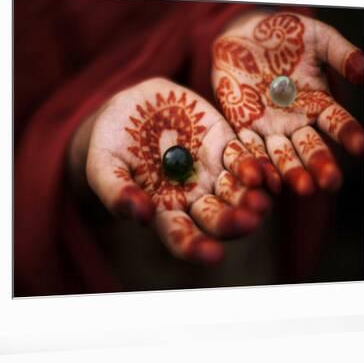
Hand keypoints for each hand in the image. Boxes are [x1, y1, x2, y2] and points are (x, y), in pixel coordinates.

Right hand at [83, 78, 270, 264]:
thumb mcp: (102, 166)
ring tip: (259, 202)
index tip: (212, 255)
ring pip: (236, 191)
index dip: (196, 247)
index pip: (181, 235)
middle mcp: (193, 196)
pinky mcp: (222, 142)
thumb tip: (141, 217)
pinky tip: (260, 173)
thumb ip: (116, 192)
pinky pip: (242, 157)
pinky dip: (253, 166)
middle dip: (232, 222)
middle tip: (246, 221)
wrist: (130, 107)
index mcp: (163, 210)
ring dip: (250, 198)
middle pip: (217, 217)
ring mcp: (211, 170)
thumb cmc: (111, 144)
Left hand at [211, 10, 363, 195]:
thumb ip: (340, 54)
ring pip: (282, 154)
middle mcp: (296, 121)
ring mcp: (269, 126)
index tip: (359, 146)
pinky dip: (256, 162)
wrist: (243, 34)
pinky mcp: (242, 125)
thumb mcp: (316, 38)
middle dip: (320, 164)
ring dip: (291, 171)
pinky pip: (249, 146)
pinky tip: (264, 177)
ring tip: (302, 186)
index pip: (337, 122)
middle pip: (311, 147)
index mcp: (318, 103)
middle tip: (329, 182)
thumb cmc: (283, 35)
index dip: (348, 133)